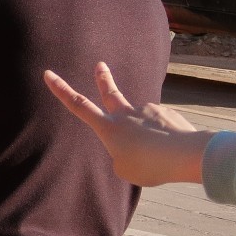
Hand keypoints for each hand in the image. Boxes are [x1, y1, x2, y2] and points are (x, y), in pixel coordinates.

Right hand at [44, 62, 209, 185]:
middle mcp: (126, 114)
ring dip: (146, 135)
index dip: (61, 90)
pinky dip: (163, 138)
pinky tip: (172, 150)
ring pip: (142, 123)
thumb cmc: (150, 165)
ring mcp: (148, 111)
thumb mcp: (125, 170)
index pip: (78, 105)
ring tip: (157, 154)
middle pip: (110, 92)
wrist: (185, 154)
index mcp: (109, 127)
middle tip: (100, 65)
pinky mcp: (168, 114)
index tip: (49, 74)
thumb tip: (134, 144)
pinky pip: (162, 128)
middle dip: (103, 79)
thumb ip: (122, 156)